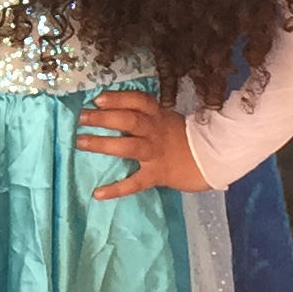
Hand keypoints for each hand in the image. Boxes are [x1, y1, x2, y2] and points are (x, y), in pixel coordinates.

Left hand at [77, 89, 209, 198]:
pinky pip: (135, 183)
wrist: (212, 160)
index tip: (98, 98)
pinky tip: (98, 193)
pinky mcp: (157, 175)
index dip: (118, 98)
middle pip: (130, 120)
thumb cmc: (186, 138)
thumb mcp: (169, 119)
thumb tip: (117, 109)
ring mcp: (156, 153)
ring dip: (103, 143)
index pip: (139, 101)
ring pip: (128, 146)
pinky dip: (116, 189)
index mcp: (159, 115)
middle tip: (82, 117)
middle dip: (104, 118)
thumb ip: (149, 115)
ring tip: (80, 142)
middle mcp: (156, 131)